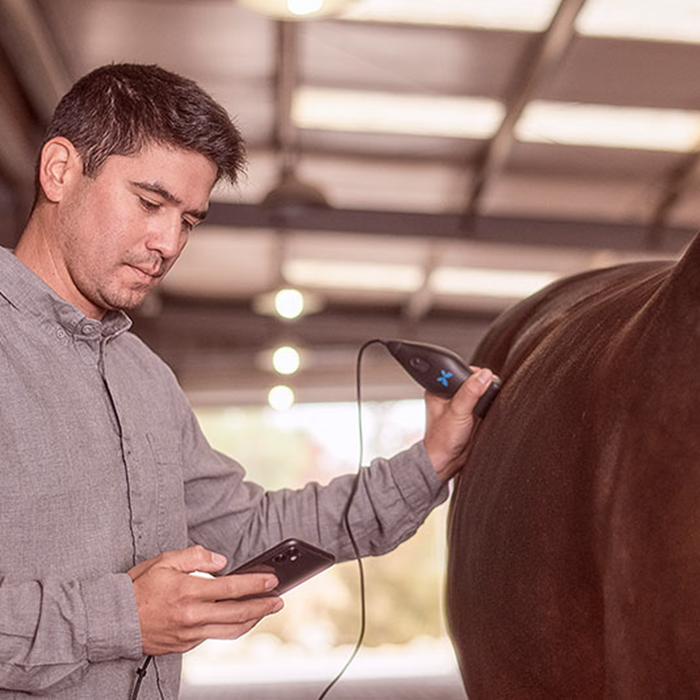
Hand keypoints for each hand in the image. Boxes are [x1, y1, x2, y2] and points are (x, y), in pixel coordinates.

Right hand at [128, 545, 283, 654]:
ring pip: (230, 630)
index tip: (271, 580)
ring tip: (265, 611)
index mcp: (188, 592)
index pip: (232, 588)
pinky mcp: (184, 646)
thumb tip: (221, 561)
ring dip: (252, 621)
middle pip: (237, 613)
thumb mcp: (164, 560)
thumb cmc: (137, 587)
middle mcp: (192, 616)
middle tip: (279, 600)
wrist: (112, 620)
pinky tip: (239, 620)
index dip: (255, 585)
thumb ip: (195, 557)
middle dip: (262, 606)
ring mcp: (189, 634)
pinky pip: (214, 637)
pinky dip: (231, 628)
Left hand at [423, 367, 493, 481]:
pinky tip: (491, 408)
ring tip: (489, 401)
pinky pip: (485, 403)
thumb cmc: (441, 440)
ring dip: (487, 395)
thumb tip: (484, 375)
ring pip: (479, 392)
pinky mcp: (473, 415)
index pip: (458, 372)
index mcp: (439, 390)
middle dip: (482, 383)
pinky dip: (490, 404)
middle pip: (471, 380)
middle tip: (489, 389)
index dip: (471, 372)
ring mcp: (462, 405)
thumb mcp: (456, 412)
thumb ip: (470, 393)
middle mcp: (450, 396)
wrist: (447, 462)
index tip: (484, 376)